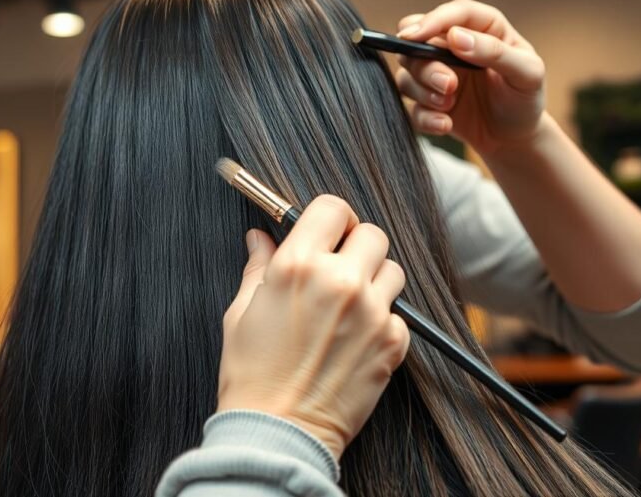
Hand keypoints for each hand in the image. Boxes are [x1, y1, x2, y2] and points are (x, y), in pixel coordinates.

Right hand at [216, 195, 409, 458]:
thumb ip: (258, 268)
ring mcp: (371, 312)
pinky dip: (383, 321)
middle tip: (340, 266)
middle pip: (372, 233)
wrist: (278, 432)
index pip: (331, 208)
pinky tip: (356, 339)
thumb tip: (260, 238)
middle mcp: (339, 282)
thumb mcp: (241, 313)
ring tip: (350, 305)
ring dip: (375, 280)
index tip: (328, 229)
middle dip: (356, 245)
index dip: (330, 217)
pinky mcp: (392, 343)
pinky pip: (399, 313)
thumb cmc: (252, 375)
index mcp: (297, 266)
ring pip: (392, 269)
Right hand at [393, 0, 546, 155]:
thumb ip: (495, 52)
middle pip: (417, 41)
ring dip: (425, 92)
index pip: (451, 14)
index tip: (415, 36)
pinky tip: (445, 124)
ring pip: (407, 74)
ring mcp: (437, 74)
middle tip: (448, 84)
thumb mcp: (527, 73)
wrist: (516, 138)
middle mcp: (453, 47)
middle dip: (425, 64)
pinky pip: (412, 107)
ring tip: (450, 106)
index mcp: (481, 28)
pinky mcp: (428, 103)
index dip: (430, 21)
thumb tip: (456, 37)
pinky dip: (425, 117)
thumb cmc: (525, 99)